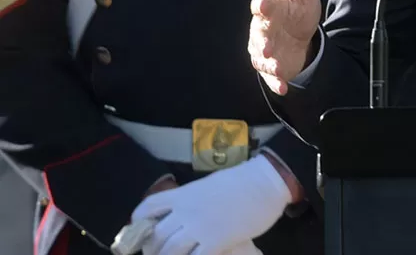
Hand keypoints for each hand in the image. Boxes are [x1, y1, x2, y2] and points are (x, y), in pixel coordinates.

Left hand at [130, 155, 290, 254]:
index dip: (138, 221)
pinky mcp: (216, 240)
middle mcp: (186, 212)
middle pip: (156, 235)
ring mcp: (200, 227)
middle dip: (152, 249)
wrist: (264, 182)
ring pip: (170, 250)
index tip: (140, 231)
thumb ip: (192, 199)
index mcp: (183, 195)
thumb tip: (184, 212)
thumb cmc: (241, 181)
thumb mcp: (208, 185)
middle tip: (157, 254)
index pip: (148, 207)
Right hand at [248, 0, 321, 94]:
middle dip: (262, 40)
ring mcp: (266, 50)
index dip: (262, 4)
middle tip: (266, 45)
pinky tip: (284, 88)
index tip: (263, 3)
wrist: (299, 38)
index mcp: (270, 10)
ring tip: (276, 65)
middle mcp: (263, 30)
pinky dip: (276, 83)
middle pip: (259, 34)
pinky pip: (271, 77)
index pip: (262, 5)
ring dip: (268, 62)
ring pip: (262, 57)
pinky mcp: (272, 68)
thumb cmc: (297, 14)